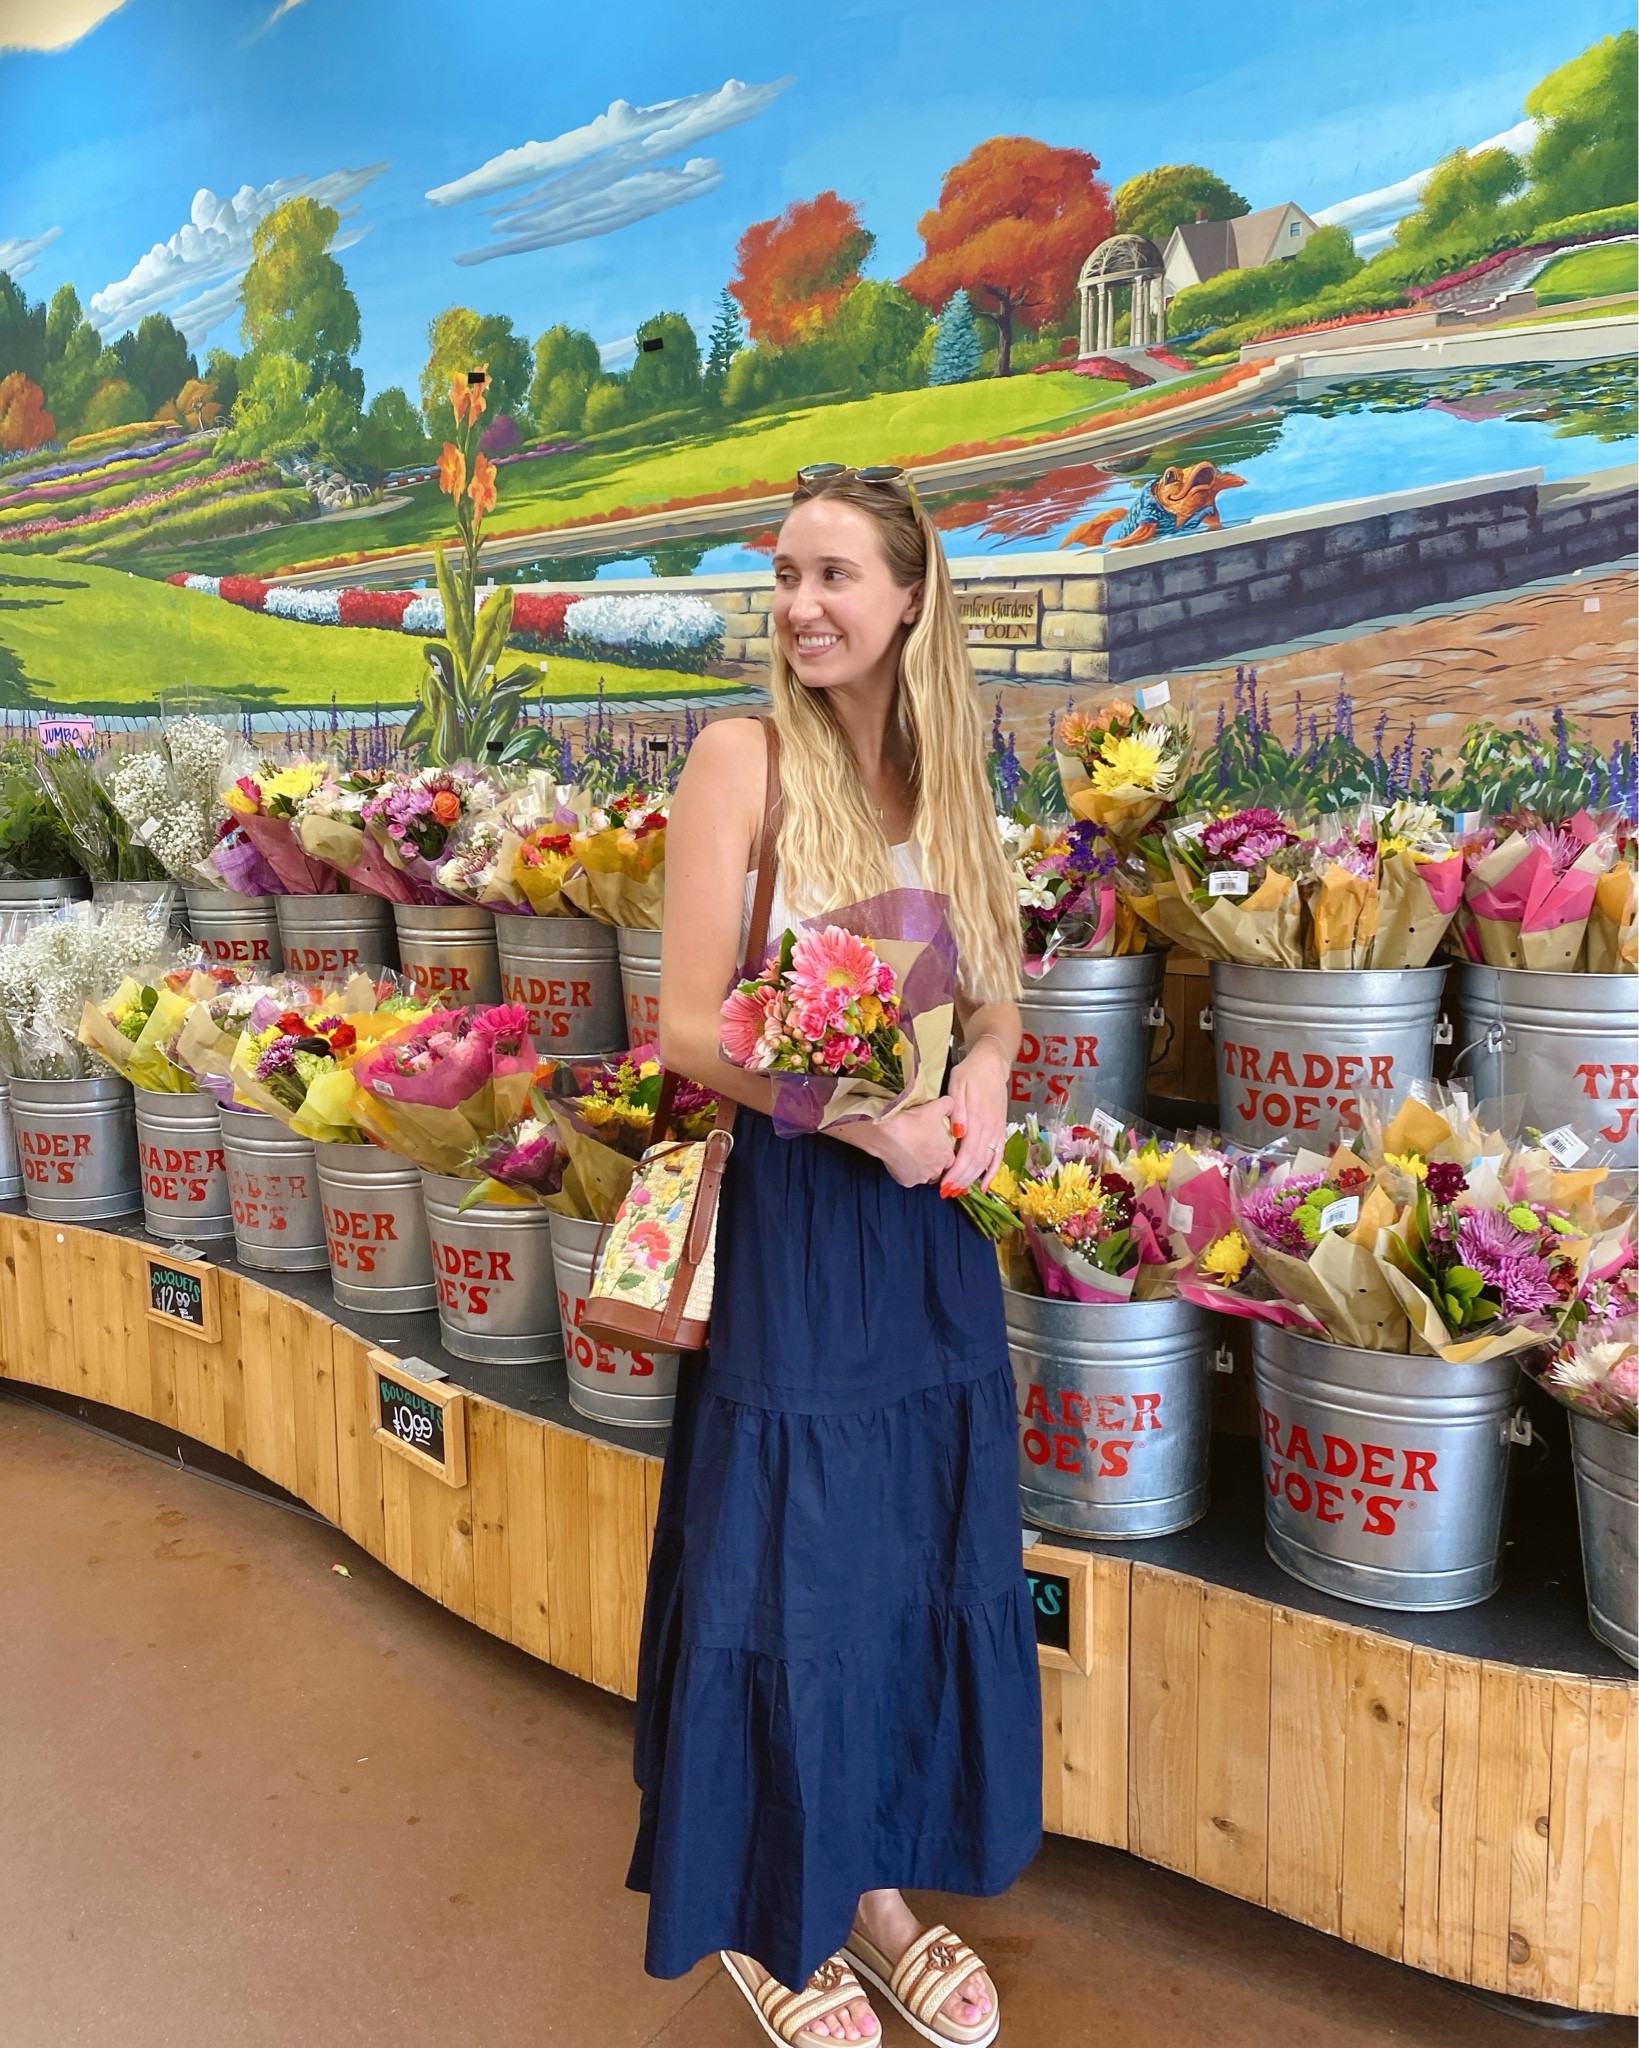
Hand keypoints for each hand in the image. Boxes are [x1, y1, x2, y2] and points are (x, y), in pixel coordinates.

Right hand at [858, 1095, 957, 1187]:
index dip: (944, 1150)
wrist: (887, 1132)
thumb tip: (951, 1104)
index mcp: (947, 1156)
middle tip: (923, 1147)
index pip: (951, 1158)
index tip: (936, 1144)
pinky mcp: (905, 1181)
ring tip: (912, 1152)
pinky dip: (907, 1171)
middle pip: (939, 1169)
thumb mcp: (935, 1107)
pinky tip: (902, 1158)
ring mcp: (920, 1178)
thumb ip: (948, 1105)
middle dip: (933, 1161)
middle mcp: (936, 1171)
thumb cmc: (913, 1121)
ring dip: (921, 1167)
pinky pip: (909, 1178)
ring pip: (924, 1175)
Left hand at [943, 1037, 1009, 1196]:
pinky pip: (998, 1156)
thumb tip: (958, 1134)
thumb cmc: (970, 1073)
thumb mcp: (958, 1085)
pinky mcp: (1000, 1131)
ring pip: (986, 1162)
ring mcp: (997, 1131)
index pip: (966, 1153)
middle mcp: (989, 1129)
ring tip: (959, 1192)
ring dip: (973, 1179)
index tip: (943, 1185)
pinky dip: (991, 1172)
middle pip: (976, 1162)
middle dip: (961, 1180)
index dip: (955, 1172)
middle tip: (947, 1193)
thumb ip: (958, 1111)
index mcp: (977, 1119)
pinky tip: (984, 1186)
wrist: (992, 1064)